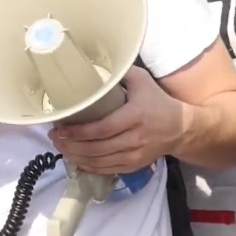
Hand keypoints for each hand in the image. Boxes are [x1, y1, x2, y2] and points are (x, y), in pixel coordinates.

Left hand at [48, 67, 181, 174]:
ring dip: (76, 157)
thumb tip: (93, 65)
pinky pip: (108, 170)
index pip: (102, 129)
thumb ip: (120, 73)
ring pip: (100, 162)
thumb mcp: (142, 80)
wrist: (181, 128)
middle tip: (54, 138)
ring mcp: (134, 155)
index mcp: (134, 116)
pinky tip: (76, 160)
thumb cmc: (158, 101)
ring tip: (60, 148)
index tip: (60, 129)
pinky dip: (89, 167)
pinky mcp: (134, 165)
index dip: (78, 132)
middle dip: (71, 145)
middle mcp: (134, 138)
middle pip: (97, 148)